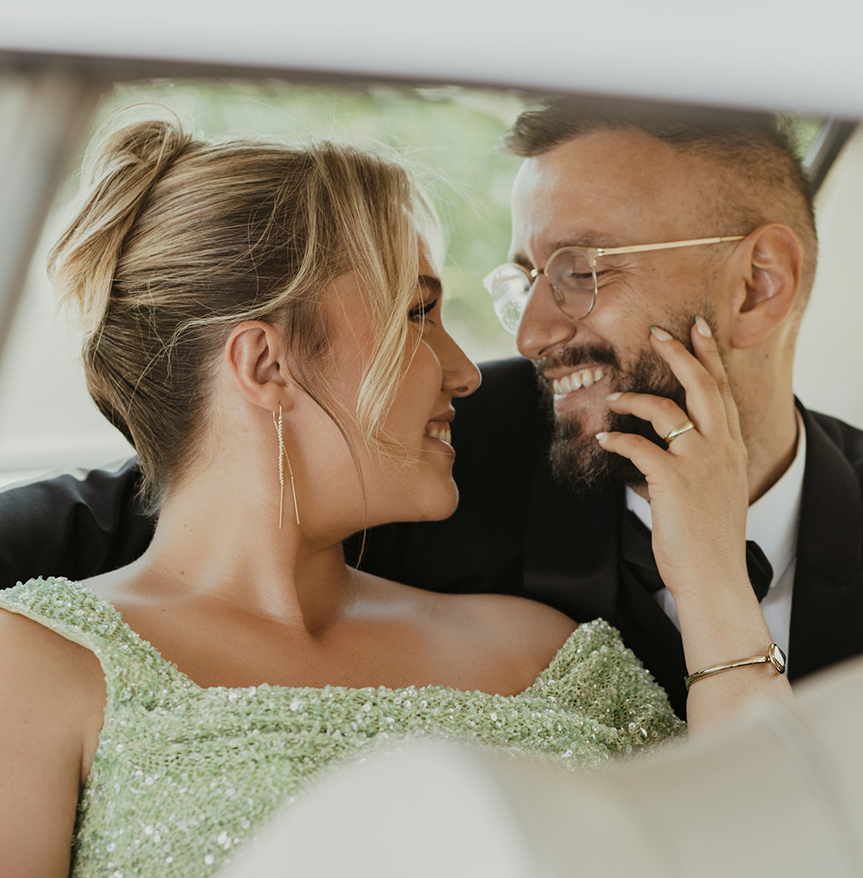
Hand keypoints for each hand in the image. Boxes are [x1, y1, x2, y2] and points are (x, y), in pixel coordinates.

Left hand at [597, 317, 749, 600]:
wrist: (713, 575)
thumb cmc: (708, 536)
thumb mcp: (716, 489)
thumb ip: (701, 461)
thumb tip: (668, 446)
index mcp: (731, 447)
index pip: (721, 391)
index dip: (709, 357)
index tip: (697, 329)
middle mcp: (720, 447)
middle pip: (702, 386)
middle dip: (679, 353)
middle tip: (658, 331)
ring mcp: (699, 462)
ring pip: (667, 409)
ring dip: (635, 398)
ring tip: (613, 396)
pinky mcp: (673, 480)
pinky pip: (639, 446)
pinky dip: (617, 439)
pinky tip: (603, 439)